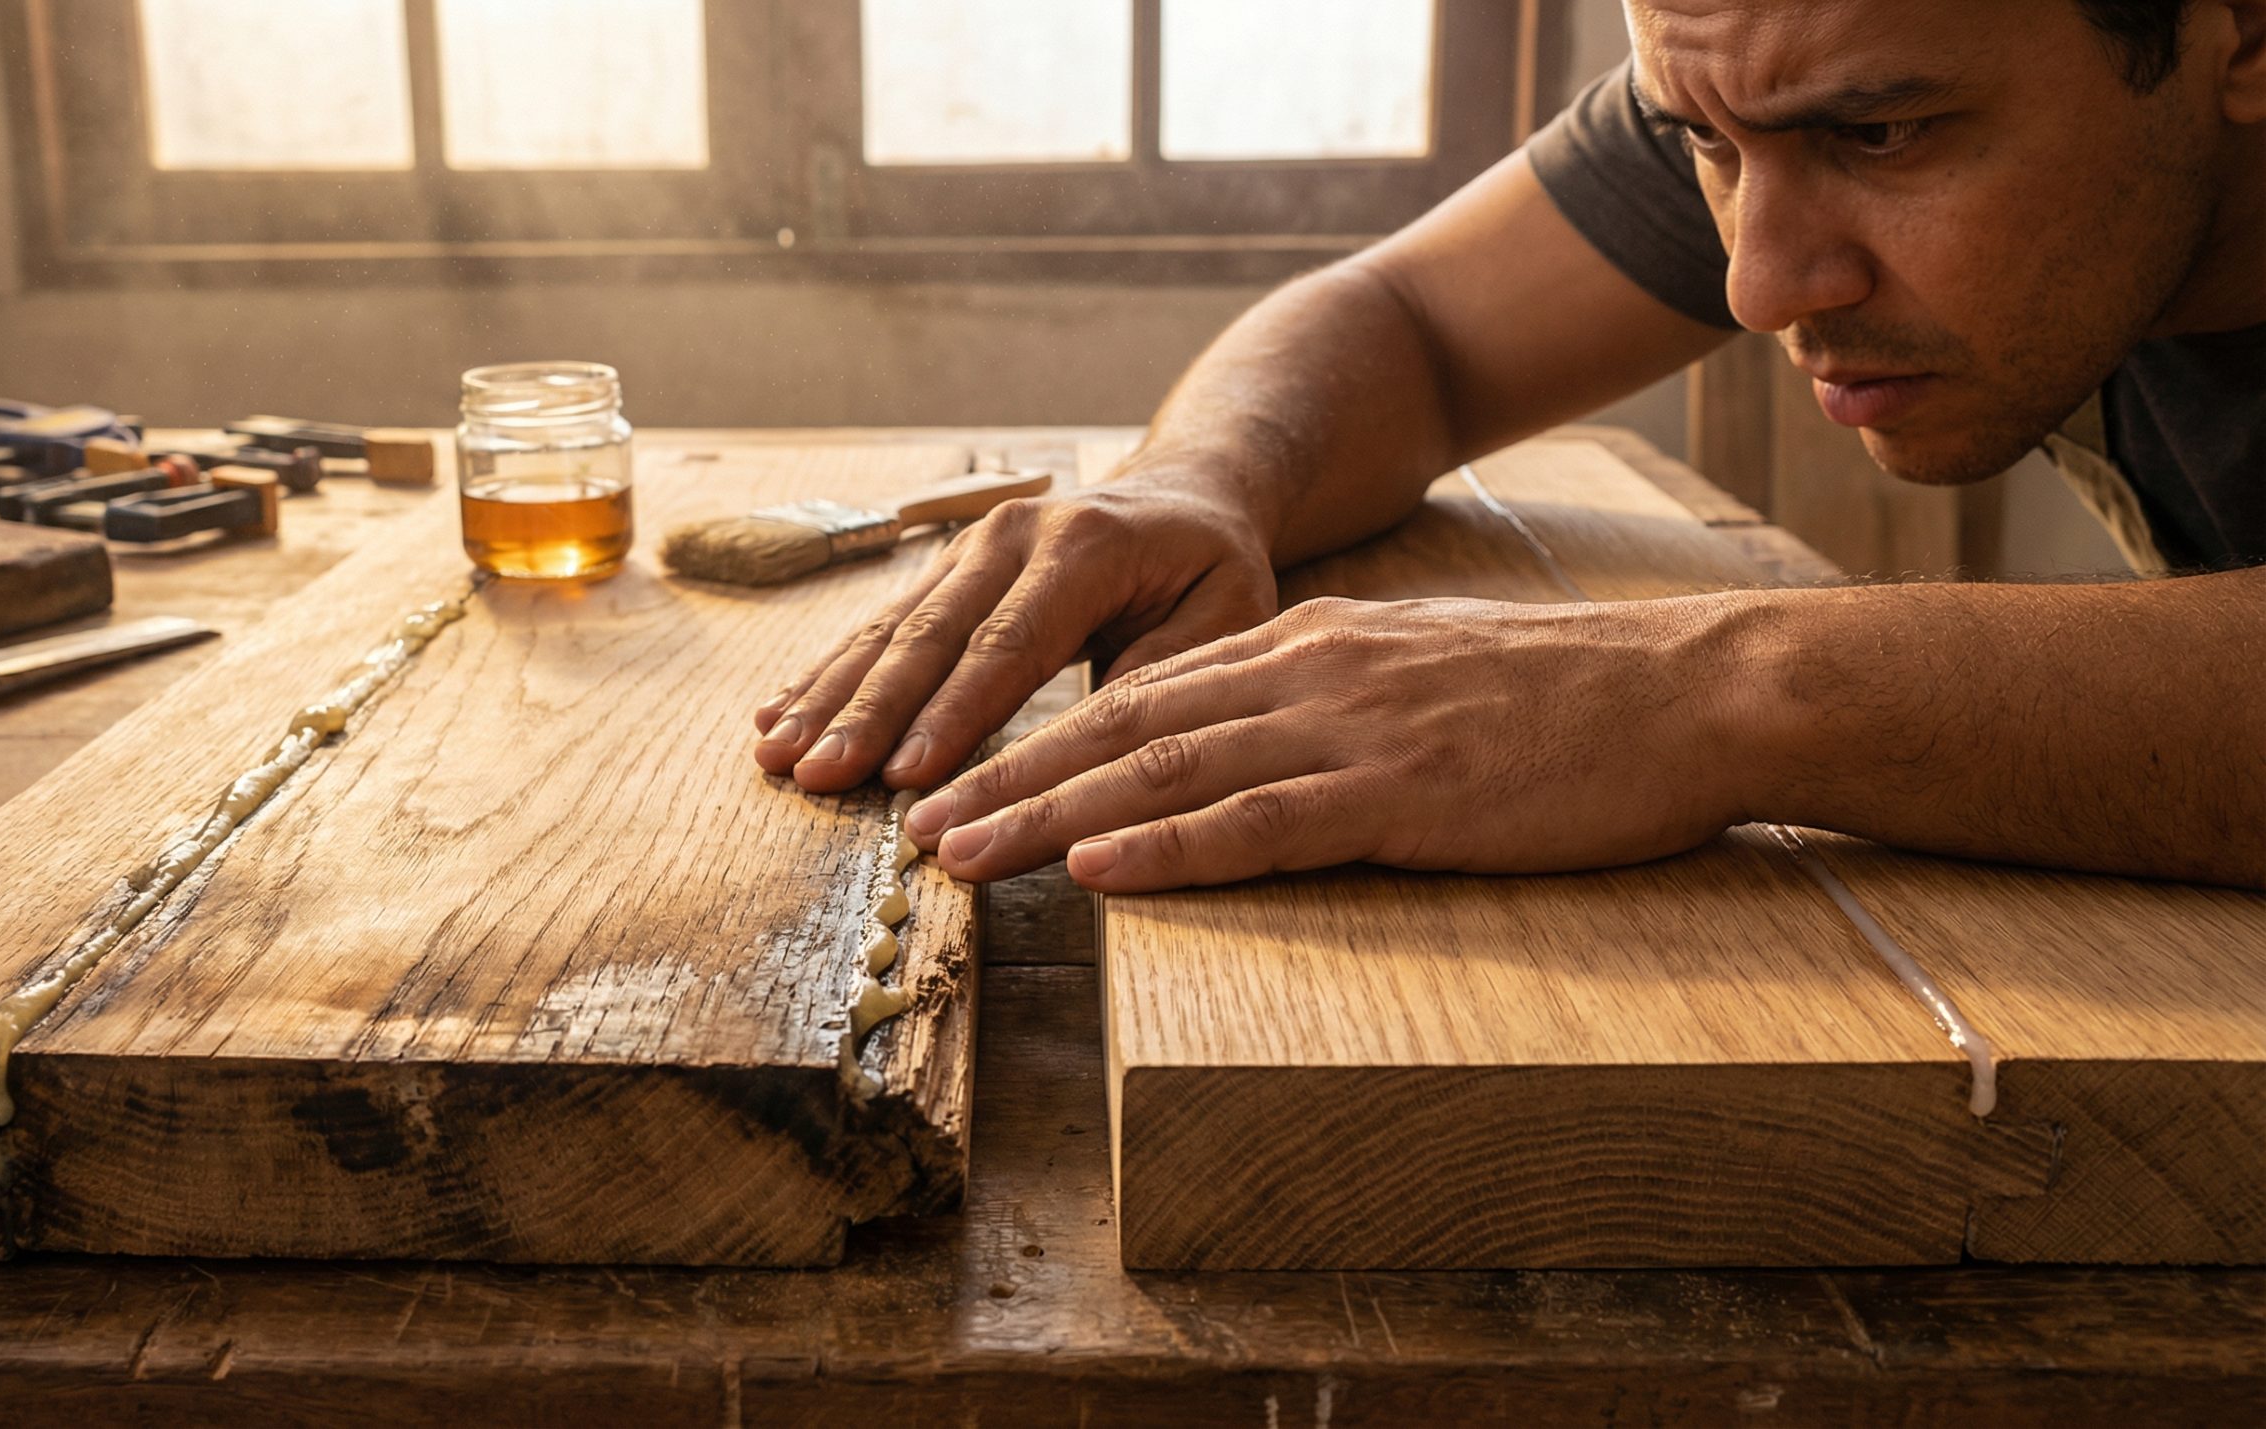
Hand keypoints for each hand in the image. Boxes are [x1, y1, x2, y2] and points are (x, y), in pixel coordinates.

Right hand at [753, 468, 1277, 792]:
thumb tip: (1091, 750)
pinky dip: (828, 671)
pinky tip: (778, 711)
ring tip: (776, 752)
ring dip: (829, 695)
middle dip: (866, 714)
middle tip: (817, 776)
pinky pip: (880, 623)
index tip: (906, 776)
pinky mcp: (946, 565)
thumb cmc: (1211, 568)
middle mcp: (1014, 535)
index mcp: (1086, 548)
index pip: (1010, 644)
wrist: (1185, 492)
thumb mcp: (1224, 615)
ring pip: (890, 628)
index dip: (954, 713)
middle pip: (930, 637)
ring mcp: (971, 544)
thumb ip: (1164, 675)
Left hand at [902, 594, 1753, 890]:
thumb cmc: (1568, 703)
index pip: (1143, 693)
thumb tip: (1254, 745)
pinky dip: (1164, 849)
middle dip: (1008, 775)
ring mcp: (1350, 729)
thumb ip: (1332, 701)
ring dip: (1048, 817)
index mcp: (1310, 647)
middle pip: (1122, 728)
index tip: (963, 779)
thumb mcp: (1423, 678)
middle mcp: (1307, 673)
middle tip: (914, 823)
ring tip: (959, 853)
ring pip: (1163, 773)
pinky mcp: (1399, 792)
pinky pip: (1256, 821)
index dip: (1039, 739)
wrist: (1691, 690)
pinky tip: (1092, 870)